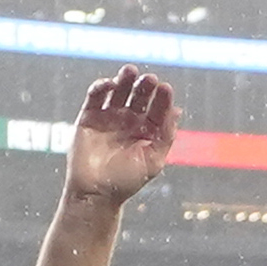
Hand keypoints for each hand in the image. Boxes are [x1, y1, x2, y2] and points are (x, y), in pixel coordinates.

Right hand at [64, 69, 177, 204]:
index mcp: (147, 129)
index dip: (162, 97)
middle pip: (138, 95)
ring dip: (124, 80)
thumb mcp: (153, 160)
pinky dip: (101, 87)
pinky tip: (109, 84)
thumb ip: (165, 135)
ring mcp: (109, 117)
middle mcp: (129, 120)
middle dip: (144, 86)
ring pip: (118, 92)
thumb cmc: (127, 181)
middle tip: (148, 79)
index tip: (165, 88)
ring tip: (130, 71)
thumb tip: (178, 110)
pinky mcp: (88, 118)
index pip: (157, 107)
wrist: (96, 194)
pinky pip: (95, 97)